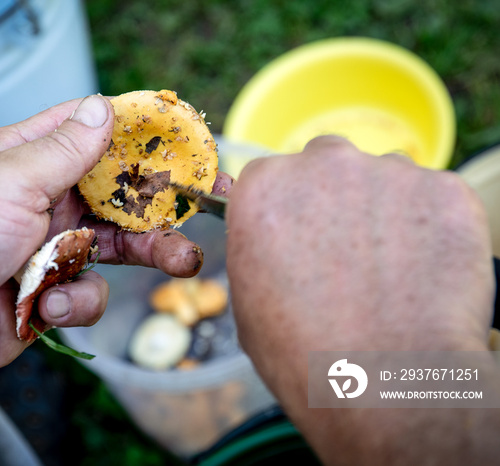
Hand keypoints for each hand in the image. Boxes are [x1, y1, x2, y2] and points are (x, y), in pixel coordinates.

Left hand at [0, 94, 229, 445]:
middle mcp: (37, 202)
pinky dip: (76, 300)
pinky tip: (51, 304)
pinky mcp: (49, 294)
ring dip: (144, 254)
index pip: (83, 134)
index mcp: (22, 162)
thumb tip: (102, 108)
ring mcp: (45, 250)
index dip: (128, 132)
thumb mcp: (10, 178)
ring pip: (112, 247)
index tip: (173, 135)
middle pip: (112, 195)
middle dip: (155, 204)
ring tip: (183, 262)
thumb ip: (64, 148)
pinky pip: (86, 292)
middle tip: (200, 208)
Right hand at [226, 136, 496, 463]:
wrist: (386, 384)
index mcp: (264, 188)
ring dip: (383, 211)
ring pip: (384, 179)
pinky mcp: (447, 191)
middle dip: (332, 197)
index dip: (285, 211)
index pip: (269, 177)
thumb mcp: (248, 301)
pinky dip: (431, 227)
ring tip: (391, 271)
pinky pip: (433, 199)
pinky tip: (424, 273)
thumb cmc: (307, 355)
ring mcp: (390, 172)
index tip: (298, 237)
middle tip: (345, 251)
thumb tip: (278, 241)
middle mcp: (323, 164)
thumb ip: (258, 249)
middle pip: (326, 163)